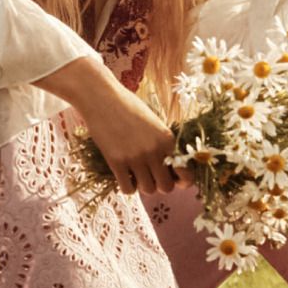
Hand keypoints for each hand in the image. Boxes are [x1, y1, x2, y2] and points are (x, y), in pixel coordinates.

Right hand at [34, 56, 194, 194]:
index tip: (172, 177)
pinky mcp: (116, 162)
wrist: (102, 97)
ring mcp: (135, 157)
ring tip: (137, 173)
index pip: (185, 174)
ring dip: (144, 185)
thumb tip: (172, 169)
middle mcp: (154, 150)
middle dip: (160, 184)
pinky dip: (128, 186)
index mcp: (167, 139)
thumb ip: (163, 144)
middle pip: (167, 187)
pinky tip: (124, 175)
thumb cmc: (128, 107)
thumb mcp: (153, 122)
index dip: (181, 180)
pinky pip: (128, 190)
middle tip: (152, 175)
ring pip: (148, 190)